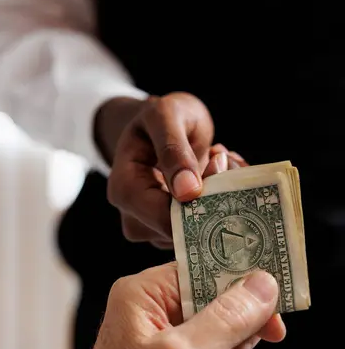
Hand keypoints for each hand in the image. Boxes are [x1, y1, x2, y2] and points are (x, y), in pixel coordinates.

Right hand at [103, 93, 245, 249]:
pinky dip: (221, 201)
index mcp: (124, 190)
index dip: (196, 202)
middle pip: (183, 229)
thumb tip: (188, 191)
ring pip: (198, 232)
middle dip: (213, 198)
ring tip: (220, 159)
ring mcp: (155, 227)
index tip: (219, 165)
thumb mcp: (164, 116)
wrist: (158, 125)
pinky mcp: (176, 229)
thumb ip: (173, 149)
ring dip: (221, 197)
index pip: (161, 217)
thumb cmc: (156, 117)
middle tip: (224, 158)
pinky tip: (219, 172)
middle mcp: (135, 216)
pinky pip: (205, 228)